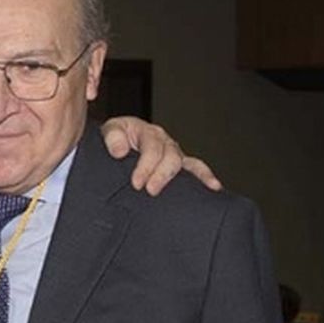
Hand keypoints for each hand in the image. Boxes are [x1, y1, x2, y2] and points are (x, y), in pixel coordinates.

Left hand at [101, 116, 221, 194]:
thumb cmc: (114, 140)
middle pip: (171, 157)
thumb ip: (113, 137)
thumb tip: (120, 151)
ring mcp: (173, 154)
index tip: (136, 183)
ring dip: (190, 177)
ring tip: (191, 191)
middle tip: (150, 190)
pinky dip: (206, 176)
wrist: (116, 147)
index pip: (152, 148)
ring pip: (186, 163)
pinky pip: (196, 169)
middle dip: (162, 174)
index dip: (146, 165)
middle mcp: (164, 142)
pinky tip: (214, 186)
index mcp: (147, 132)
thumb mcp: (110, 132)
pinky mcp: (179, 166)